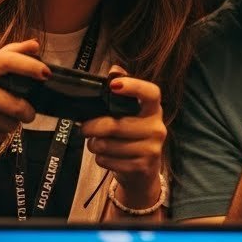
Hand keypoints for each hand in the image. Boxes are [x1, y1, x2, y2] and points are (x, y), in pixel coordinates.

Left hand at [81, 66, 165, 206]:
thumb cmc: (132, 136)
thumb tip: (114, 69)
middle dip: (93, 127)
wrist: (143, 172)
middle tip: (83, 127)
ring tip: (96, 143)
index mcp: (154, 109)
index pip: (151, 93)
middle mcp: (157, 127)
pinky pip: (109, 160)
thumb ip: (121, 89)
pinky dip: (101, 158)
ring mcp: (152, 149)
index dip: (133, 87)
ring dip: (95, 145)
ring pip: (109, 145)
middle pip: (116, 124)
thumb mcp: (129, 113)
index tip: (112, 86)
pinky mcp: (142, 167)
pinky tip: (106, 156)